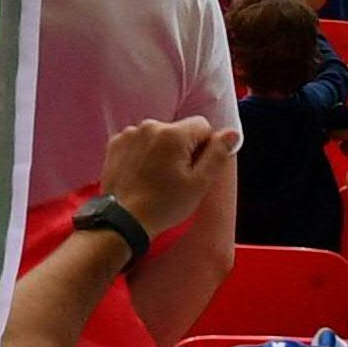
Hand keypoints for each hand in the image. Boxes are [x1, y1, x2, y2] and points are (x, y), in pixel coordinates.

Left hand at [96, 115, 225, 237]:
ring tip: (157, 178)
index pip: (202, 126)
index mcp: (173, 134)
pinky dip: (143, 153)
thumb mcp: (199, 184)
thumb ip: (217, 154)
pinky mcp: (115, 143)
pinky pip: (139, 141)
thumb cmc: (164, 205)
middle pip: (179, 130)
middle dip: (183, 149)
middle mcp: (150, 126)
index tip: (195, 169)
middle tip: (176, 178)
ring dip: (162, 150)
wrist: (123, 220)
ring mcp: (130, 133)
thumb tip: (232, 133)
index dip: (205, 147)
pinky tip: (142, 175)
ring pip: (159, 135)